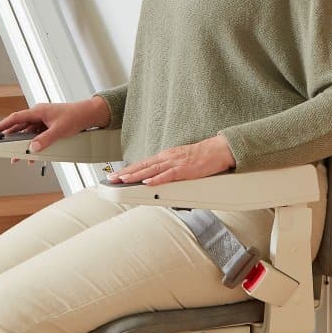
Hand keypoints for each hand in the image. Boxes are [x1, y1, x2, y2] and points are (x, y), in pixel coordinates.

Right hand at [0, 97, 109, 156]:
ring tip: (16, 157)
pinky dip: (33, 145)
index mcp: (38, 111)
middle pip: (19, 127)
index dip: (2, 125)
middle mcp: (39, 115)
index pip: (15, 118)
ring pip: (28, 133)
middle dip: (9, 138)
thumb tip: (33, 148)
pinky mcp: (49, 126)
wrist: (89, 114)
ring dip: (22, 145)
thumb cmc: (76, 116)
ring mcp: (44, 121)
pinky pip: (37, 136)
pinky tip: (33, 155)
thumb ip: (45, 140)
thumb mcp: (59, 130)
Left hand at [111, 135, 236, 184]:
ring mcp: (176, 163)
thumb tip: (158, 177)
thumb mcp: (181, 160)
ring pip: (152, 170)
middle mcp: (168, 157)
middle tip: (112, 178)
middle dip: (126, 172)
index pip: (144, 163)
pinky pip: (168, 175)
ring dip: (136, 176)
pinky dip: (157, 179)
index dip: (129, 169)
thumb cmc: (203, 156)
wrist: (219, 149)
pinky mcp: (185, 169)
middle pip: (143, 165)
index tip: (117, 174)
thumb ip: (169, 168)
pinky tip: (147, 182)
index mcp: (167, 156)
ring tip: (123, 180)